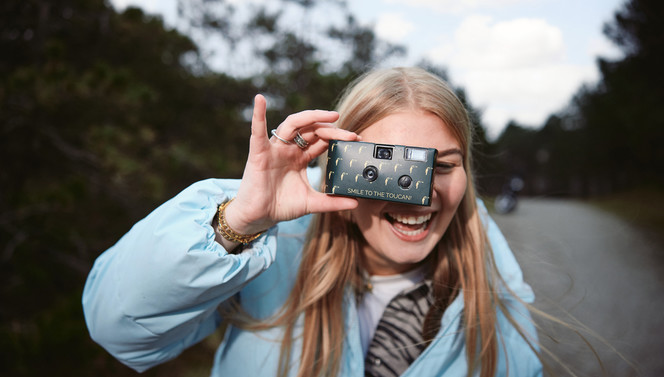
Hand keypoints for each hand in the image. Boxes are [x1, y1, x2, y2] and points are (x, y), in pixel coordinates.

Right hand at [223, 94, 359, 236]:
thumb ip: (332, 202)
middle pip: (312, 130)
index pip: (321, 140)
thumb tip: (356, 203)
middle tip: (350, 134)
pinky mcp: (259, 153)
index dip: (338, 137)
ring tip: (331, 115)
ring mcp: (274, 149)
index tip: (356, 139)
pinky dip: (258, 114)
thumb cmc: (280, 206)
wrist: (258, 217)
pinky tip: (260, 100)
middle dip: (332, 130)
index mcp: (300, 157)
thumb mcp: (311, 202)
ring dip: (311, 116)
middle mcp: (288, 149)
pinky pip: (257, 131)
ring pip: (293, 124)